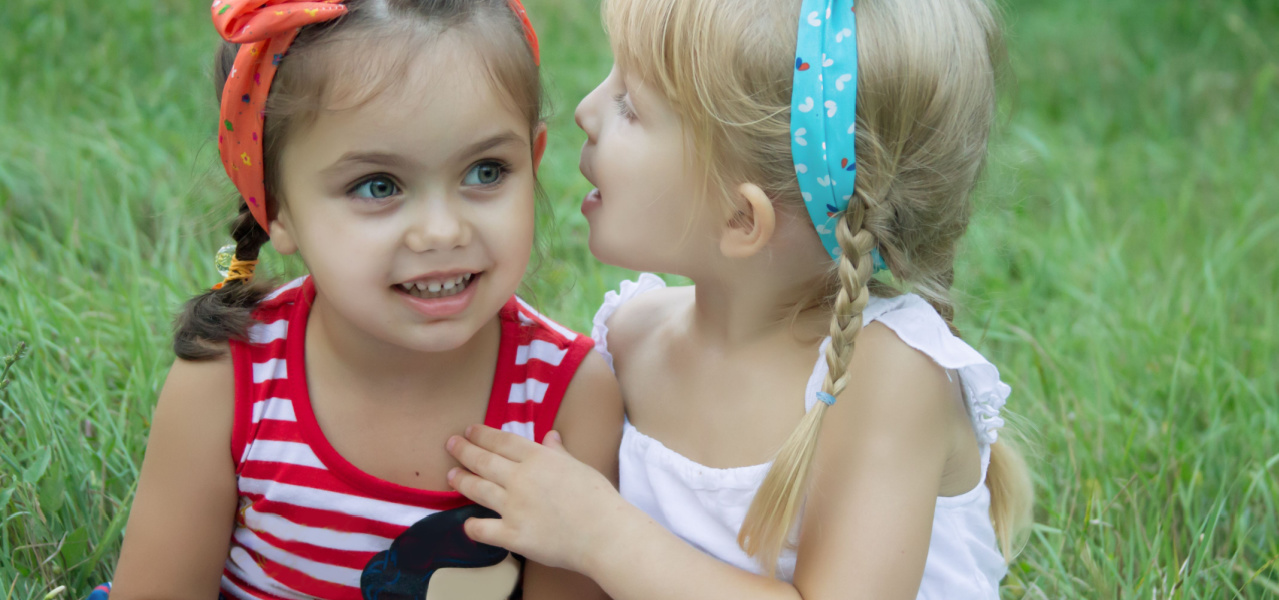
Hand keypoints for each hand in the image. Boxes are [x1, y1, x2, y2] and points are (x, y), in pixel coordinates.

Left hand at [446, 425, 633, 573]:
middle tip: (450, 445)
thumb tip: (550, 436)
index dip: (482, 434)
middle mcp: (521, 479)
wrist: (605, 534)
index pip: (502, 441)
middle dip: (463, 451)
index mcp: (538, 459)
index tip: (469, 431)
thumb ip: (558, 453)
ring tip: (451, 475)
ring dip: (461, 481)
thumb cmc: (598, 499)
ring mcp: (514, 507)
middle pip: (483, 461)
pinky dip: (471, 525)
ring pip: (477, 489)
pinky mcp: (513, 535)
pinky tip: (467, 523)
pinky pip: (482, 529)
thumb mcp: (579, 467)